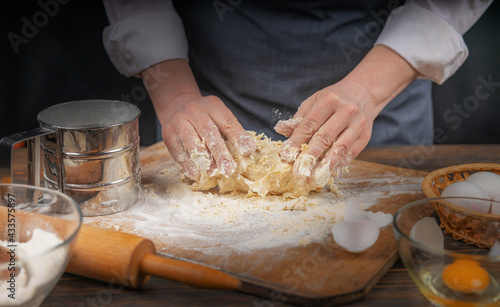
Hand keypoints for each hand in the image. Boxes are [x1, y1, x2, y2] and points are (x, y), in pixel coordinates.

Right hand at [143, 60, 255, 179]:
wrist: (176, 104)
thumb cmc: (205, 116)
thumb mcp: (218, 115)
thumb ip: (230, 131)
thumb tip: (247, 153)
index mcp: (212, 106)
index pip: (227, 121)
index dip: (238, 136)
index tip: (248, 151)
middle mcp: (195, 111)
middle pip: (209, 131)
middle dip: (220, 152)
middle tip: (230, 169)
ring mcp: (179, 121)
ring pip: (191, 140)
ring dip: (203, 158)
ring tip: (213, 173)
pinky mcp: (168, 134)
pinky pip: (177, 150)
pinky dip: (187, 164)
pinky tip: (195, 175)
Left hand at [276, 45, 418, 179]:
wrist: (363, 93)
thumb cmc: (334, 99)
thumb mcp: (315, 101)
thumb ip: (299, 118)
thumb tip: (280, 130)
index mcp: (329, 100)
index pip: (309, 124)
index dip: (296, 141)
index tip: (286, 155)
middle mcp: (346, 111)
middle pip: (325, 137)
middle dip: (310, 156)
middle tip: (298, 172)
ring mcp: (357, 124)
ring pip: (340, 148)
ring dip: (326, 165)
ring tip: (314, 178)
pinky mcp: (365, 136)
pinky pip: (351, 154)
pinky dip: (338, 165)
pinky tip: (327, 173)